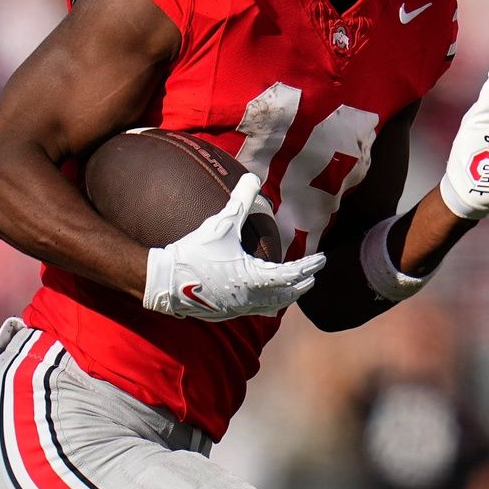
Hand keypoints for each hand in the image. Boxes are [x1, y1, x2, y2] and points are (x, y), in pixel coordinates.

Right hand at [144, 174, 323, 319]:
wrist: (166, 280)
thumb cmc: (195, 251)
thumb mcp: (221, 224)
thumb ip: (240, 200)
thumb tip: (252, 176)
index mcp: (255, 278)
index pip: (293, 274)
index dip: (310, 266)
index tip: (322, 259)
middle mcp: (251, 297)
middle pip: (286, 294)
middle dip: (301, 284)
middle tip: (313, 276)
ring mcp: (238, 307)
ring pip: (271, 306)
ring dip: (285, 296)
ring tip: (294, 289)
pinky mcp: (225, 312)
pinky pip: (254, 311)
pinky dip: (266, 304)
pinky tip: (265, 299)